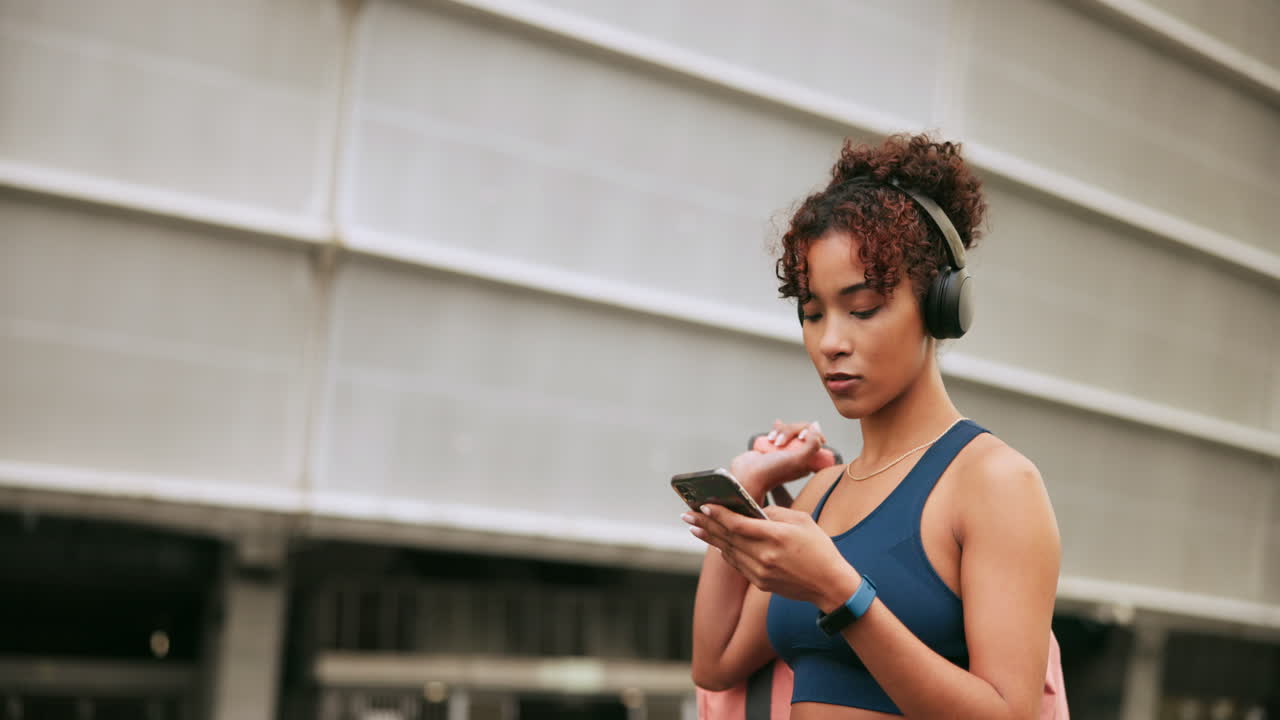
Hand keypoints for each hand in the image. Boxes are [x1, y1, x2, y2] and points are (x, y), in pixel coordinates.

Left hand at [682, 503, 859, 609]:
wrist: (831, 586)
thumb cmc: (819, 548)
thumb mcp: (802, 520)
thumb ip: (775, 513)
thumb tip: (753, 509)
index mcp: (775, 536)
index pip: (737, 523)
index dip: (717, 513)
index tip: (702, 504)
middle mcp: (764, 555)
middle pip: (726, 537)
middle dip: (704, 524)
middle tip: (687, 514)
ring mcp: (761, 571)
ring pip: (728, 551)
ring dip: (710, 538)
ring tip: (696, 527)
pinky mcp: (761, 583)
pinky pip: (737, 564)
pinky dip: (725, 552)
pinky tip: (717, 543)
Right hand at [731, 420, 826, 500]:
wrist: (748, 475)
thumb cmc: (773, 471)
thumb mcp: (799, 460)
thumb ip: (813, 444)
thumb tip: (816, 426)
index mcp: (807, 462)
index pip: (815, 439)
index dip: (810, 433)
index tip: (801, 437)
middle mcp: (797, 457)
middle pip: (802, 432)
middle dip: (792, 431)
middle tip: (781, 442)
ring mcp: (785, 451)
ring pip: (790, 431)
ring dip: (782, 430)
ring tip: (773, 440)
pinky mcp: (773, 447)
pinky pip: (780, 432)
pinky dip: (777, 428)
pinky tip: (775, 425)